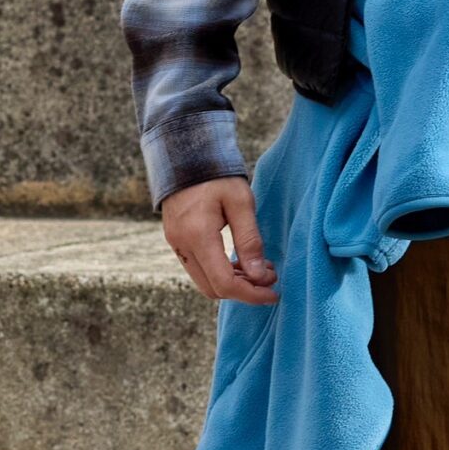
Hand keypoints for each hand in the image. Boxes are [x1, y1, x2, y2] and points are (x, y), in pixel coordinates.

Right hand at [162, 175, 277, 303]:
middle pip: (213, 289)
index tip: (273, 294)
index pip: (224, 283)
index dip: (251, 294)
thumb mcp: (241, 203)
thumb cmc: (217, 174)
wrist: (186, 155)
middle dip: (244, 291)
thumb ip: (250, 241)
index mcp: (198, 235)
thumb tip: (259, 276)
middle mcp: (182, 245)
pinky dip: (220, 272)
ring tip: (259, 268)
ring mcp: (176, 244)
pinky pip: (198, 269)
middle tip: (270, 277)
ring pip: (204, 282)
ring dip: (232, 283)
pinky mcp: (176, 241)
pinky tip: (240, 260)